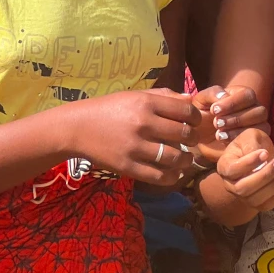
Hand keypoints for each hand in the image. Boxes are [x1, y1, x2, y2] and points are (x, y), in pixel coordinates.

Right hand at [73, 88, 198, 186]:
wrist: (77, 127)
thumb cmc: (109, 108)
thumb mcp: (134, 96)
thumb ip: (163, 96)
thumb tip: (191, 100)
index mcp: (145, 103)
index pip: (185, 111)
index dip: (196, 118)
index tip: (195, 122)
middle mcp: (142, 123)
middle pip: (184, 134)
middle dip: (193, 139)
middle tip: (192, 141)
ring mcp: (135, 147)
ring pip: (175, 158)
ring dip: (186, 160)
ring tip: (186, 159)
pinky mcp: (128, 167)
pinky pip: (159, 176)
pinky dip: (172, 176)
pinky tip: (173, 172)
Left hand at [191, 84, 269, 164]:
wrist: (202, 135)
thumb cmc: (203, 114)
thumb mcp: (201, 101)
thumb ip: (211, 94)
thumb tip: (224, 95)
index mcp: (242, 95)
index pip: (248, 95)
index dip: (232, 103)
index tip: (214, 110)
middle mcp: (255, 108)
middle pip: (259, 111)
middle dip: (237, 118)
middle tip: (216, 124)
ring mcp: (259, 125)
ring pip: (262, 125)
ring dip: (239, 129)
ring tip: (219, 134)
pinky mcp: (257, 140)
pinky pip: (259, 139)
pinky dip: (241, 139)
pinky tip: (224, 140)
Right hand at [214, 127, 273, 213]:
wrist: (257, 157)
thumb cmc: (250, 144)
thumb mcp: (249, 137)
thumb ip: (251, 144)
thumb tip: (261, 159)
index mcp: (224, 166)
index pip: (233, 169)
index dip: (249, 163)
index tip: (265, 152)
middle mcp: (230, 185)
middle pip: (244, 188)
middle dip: (264, 176)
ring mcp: (242, 197)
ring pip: (256, 199)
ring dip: (273, 186)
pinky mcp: (256, 204)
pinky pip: (266, 205)